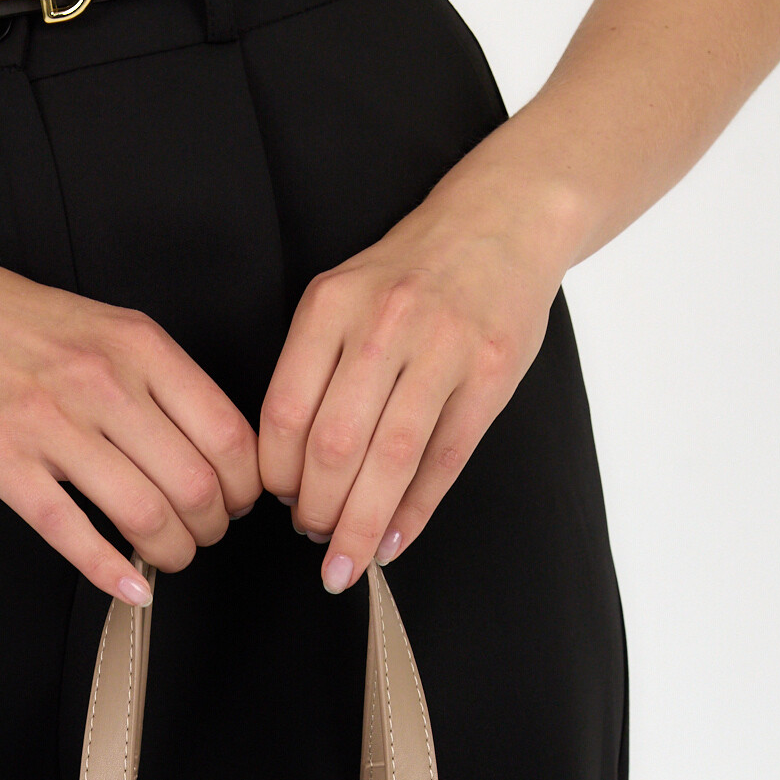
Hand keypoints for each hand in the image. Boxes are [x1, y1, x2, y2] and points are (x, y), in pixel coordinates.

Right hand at [0, 250, 261, 603]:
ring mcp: (49, 422)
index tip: (237, 504)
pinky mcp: (1, 459)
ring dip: (170, 553)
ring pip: (144, 513)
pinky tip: (129, 587)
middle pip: (195, 485)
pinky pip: (70, 530)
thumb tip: (212, 452)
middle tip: (201, 537)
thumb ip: (159, 382)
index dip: (244, 488)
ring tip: (166, 557)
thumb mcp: (107, 327)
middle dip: (211, 529)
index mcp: (140, 347)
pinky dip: (110, 571)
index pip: (228, 436)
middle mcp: (102, 382)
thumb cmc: (14, 321)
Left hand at [258, 166, 574, 590]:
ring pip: (391, 459)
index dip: (276, 475)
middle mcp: (384, 323)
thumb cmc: (412, 276)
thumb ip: (317, 372)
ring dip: (362, 524)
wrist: (503, 220)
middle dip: (318, 510)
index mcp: (332, 305)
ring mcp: (443, 347)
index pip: (285, 413)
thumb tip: (294, 476)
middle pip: (335, 444)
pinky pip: (444, 460)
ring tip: (347, 559)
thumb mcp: (346, 298)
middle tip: (314, 538)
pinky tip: (393, 542)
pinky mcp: (491, 374)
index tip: (278, 502)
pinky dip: (414, 512)